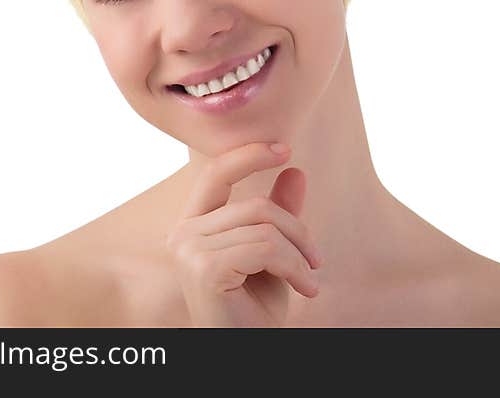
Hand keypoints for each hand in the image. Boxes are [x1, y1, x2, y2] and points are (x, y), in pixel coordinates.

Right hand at [165, 141, 321, 326]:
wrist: (248, 350)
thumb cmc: (254, 309)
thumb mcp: (273, 253)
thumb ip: (278, 212)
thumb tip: (295, 170)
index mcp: (193, 225)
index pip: (216, 174)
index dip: (249, 155)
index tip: (286, 149)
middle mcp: (183, 234)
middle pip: (254, 205)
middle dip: (295, 228)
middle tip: (316, 259)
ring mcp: (189, 250)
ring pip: (264, 227)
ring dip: (298, 254)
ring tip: (309, 280)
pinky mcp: (204, 269)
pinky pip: (265, 248)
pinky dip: (294, 267)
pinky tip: (304, 288)